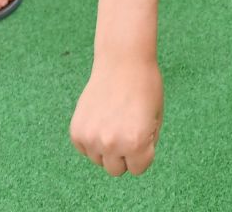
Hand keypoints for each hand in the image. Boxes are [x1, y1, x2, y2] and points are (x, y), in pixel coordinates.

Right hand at [70, 58, 164, 175]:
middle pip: (116, 170)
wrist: (123, 62)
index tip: (143, 134)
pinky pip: (84, 149)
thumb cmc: (145, 88)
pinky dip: (92, 139)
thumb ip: (146, 145)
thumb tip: (132, 162)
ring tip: (114, 121)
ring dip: (106, 148)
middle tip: (127, 129)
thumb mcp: (155, 119)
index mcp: (136, 143)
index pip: (139, 168)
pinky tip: (100, 118)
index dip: (143, 152)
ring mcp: (91, 138)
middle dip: (124, 155)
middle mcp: (112, 144)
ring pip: (99, 160)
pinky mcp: (76, 132)